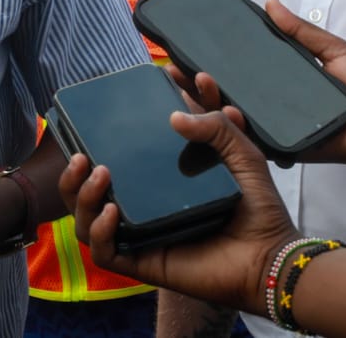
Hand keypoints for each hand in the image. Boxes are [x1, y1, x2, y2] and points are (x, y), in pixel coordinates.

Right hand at [59, 109, 296, 313]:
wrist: (271, 256)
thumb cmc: (258, 207)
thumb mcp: (242, 155)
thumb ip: (216, 127)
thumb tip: (174, 115)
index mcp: (159, 178)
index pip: (125, 150)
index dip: (116, 124)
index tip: (147, 83)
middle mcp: (142, 205)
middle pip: (89, 188)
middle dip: (74, 170)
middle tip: (83, 149)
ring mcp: (139, 234)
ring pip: (85, 218)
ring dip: (81, 195)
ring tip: (98, 174)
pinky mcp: (142, 262)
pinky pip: (103, 252)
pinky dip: (99, 231)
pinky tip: (112, 212)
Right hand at [165, 0, 345, 168]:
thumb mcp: (332, 50)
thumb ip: (301, 32)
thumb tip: (270, 4)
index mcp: (280, 81)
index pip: (239, 70)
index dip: (212, 61)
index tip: (185, 48)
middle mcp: (273, 105)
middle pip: (227, 94)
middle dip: (198, 83)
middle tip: (175, 69)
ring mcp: (277, 128)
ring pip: (234, 117)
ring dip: (210, 102)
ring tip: (194, 84)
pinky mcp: (286, 148)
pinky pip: (257, 140)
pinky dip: (237, 129)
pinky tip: (220, 114)